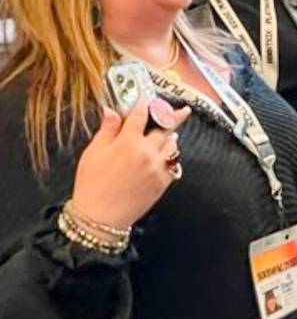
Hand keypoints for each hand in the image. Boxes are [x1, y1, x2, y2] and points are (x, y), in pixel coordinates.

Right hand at [72, 98, 190, 230]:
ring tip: (172, 132)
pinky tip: (168, 155)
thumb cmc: (93, 186)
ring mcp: (157, 167)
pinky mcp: (162, 182)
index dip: (145, 104)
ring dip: (172, 137)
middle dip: (171, 116)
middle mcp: (146, 152)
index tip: (148, 100)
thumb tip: (111, 111)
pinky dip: (172, 157)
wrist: (100, 218)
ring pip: (172, 145)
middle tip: (181, 110)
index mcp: (128, 141)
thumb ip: (107, 129)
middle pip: (164, 127)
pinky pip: (174, 164)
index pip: (141, 114)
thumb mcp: (93, 153)